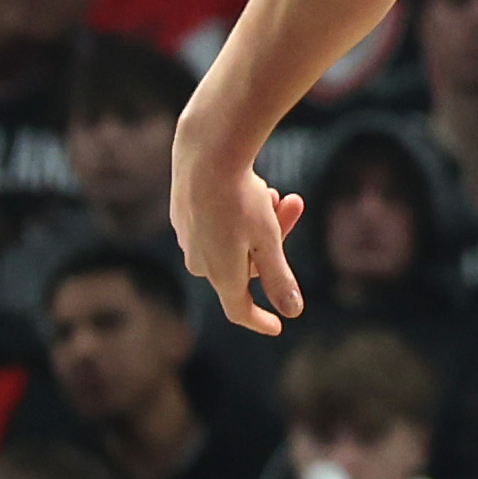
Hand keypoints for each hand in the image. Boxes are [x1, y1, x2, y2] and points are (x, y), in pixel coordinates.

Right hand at [171, 142, 307, 336]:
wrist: (206, 151)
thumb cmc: (240, 199)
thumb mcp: (268, 240)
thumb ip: (279, 278)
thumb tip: (293, 311)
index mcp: (220, 275)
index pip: (239, 309)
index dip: (259, 320)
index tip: (277, 326)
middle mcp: (199, 261)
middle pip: (247, 263)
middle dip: (275, 239)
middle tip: (295, 203)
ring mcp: (188, 237)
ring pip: (235, 238)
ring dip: (262, 219)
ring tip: (274, 191)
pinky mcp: (183, 214)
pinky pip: (219, 221)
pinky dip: (240, 209)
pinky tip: (251, 183)